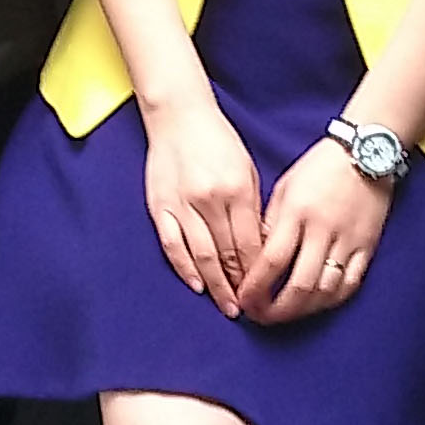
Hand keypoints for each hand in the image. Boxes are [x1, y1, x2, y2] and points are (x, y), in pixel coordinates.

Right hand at [141, 95, 268, 314]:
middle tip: (248, 308)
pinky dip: (185, 268)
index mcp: (237, 189)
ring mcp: (182, 204)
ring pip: (201, 255)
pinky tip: (196, 285)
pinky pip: (173, 245)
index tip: (264, 290)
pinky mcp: (160, 206)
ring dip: (216, 285)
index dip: (257, 272)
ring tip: (226, 306)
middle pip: (228, 254)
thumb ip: (252, 207)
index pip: (250, 243)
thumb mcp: (247, 168)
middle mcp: (210, 200)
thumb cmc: (218, 140)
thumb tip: (259, 246)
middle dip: (240, 285)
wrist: (179, 115)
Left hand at [244, 139, 393, 322]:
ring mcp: (349, 240)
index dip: (255, 288)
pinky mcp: (368, 246)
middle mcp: (324, 230)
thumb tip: (257, 262)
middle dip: (276, 310)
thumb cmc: (319, 168)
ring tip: (284, 315)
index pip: (272, 261)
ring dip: (301, 311)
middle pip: (299, 285)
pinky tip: (315, 305)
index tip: (244, 300)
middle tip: (260, 317)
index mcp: (297, 212)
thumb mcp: (284, 188)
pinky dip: (331, 301)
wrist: (366, 151)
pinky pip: (351, 284)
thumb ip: (271, 225)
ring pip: (325, 291)